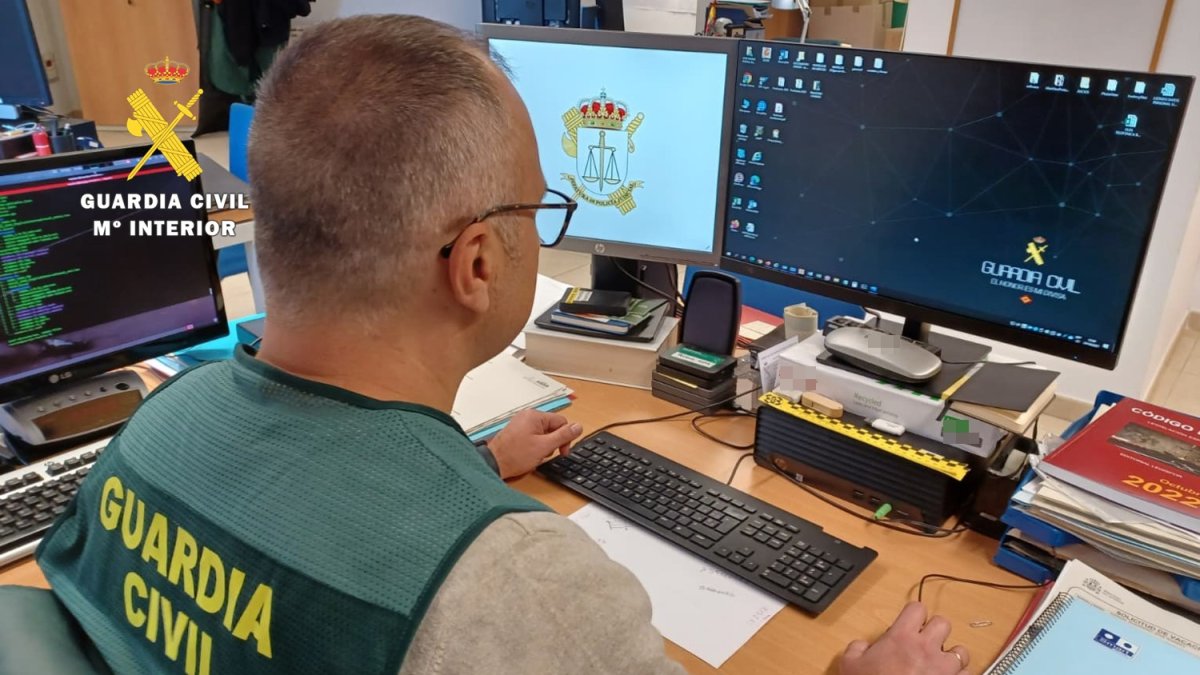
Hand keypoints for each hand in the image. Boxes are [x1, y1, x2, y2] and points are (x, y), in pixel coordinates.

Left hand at [487, 410, 582, 478]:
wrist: (493, 464)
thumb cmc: (514, 456)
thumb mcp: (544, 446)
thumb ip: (563, 436)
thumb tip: (578, 426)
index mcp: (535, 416)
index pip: (561, 422)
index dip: (565, 438)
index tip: (562, 451)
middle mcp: (527, 416)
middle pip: (552, 427)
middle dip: (552, 443)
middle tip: (547, 455)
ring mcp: (521, 424)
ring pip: (543, 434)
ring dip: (543, 446)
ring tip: (534, 456)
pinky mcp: (517, 432)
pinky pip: (533, 437)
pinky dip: (535, 446)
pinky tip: (529, 455)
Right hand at [840, 602, 969, 674]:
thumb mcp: (850, 664)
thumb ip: (856, 648)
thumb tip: (862, 646)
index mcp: (902, 638)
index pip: (917, 609)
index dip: (914, 615)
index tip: (911, 624)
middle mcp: (926, 648)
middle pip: (943, 623)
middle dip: (936, 632)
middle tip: (926, 643)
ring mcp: (943, 668)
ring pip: (961, 651)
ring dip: (952, 657)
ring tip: (941, 665)